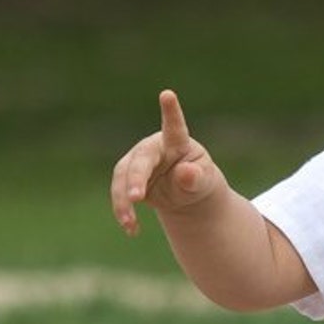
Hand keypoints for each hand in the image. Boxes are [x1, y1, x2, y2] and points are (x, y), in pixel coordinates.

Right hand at [109, 90, 228, 236]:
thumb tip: (186, 173)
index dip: (171, 111)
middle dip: (136, 178)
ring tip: (130, 223)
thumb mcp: (203, 184)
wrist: (185, 192)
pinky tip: (132, 229)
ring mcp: (137, 160)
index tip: (168, 94)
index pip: (175, 127)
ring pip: (123, 177)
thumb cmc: (198, 182)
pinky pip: (120, 193)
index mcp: (178, 142)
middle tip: (136, 198)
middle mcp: (154, 147)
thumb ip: (196, 179)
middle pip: (141, 160)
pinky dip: (124, 211)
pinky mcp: (126, 176)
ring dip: (124, 201)